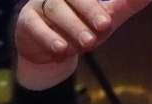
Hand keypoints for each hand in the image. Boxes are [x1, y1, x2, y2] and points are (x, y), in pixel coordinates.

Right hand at [15, 0, 151, 91]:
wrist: (50, 51)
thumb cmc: (80, 27)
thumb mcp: (105, 18)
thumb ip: (125, 5)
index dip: (93, 3)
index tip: (109, 16)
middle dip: (89, 10)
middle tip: (105, 27)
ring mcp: (40, 4)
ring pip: (55, 9)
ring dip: (72, 26)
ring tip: (88, 43)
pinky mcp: (26, 21)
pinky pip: (35, 26)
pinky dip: (49, 37)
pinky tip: (62, 49)